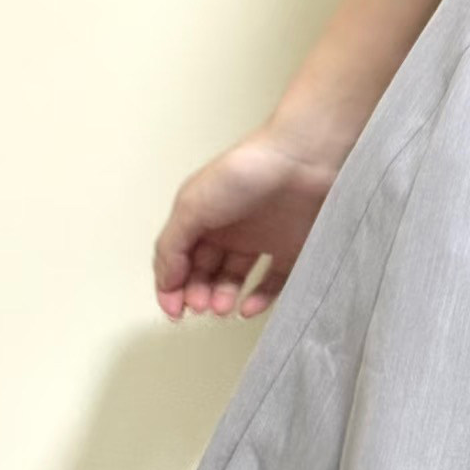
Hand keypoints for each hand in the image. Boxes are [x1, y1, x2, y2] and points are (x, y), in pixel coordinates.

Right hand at [152, 125, 341, 320]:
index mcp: (202, 216)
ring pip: (235, 279)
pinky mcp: (292, 248)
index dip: (171, 285)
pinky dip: (259, 298)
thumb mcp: (192, 204)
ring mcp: (261, 239)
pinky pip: (273, 281)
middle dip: (198, 293)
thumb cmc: (243, 175)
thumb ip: (172, 245)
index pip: (179, 258)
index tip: (174, 310)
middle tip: (202, 306)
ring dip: (223, 297)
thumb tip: (166, 282)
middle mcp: (229, 229)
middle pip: (205, 272)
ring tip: (222, 307)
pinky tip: (248, 308)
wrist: (303, 159)